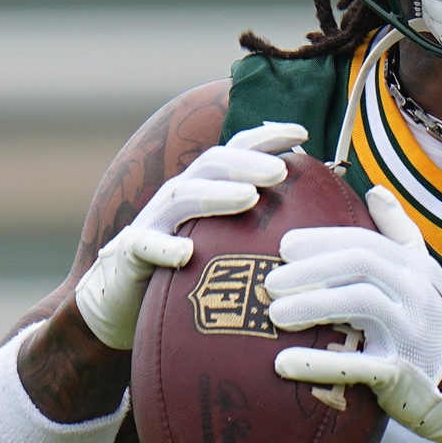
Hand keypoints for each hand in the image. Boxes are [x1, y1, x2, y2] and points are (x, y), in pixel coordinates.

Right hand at [74, 121, 305, 350]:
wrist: (120, 308)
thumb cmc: (185, 278)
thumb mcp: (225, 249)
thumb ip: (260, 235)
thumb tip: (320, 231)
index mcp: (202, 192)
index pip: (234, 152)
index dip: (265, 138)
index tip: (303, 134)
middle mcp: (176, 199)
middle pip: (210, 166)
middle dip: (246, 163)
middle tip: (281, 170)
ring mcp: (151, 224)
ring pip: (181, 197)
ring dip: (216, 194)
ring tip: (249, 197)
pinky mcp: (129, 256)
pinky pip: (144, 246)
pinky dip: (164, 247)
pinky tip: (187, 253)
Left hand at [265, 185, 441, 442]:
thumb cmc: (435, 329)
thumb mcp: (427, 276)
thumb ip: (401, 235)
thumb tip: (375, 191)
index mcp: (417, 268)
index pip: (364, 242)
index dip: (321, 241)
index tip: (285, 247)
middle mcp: (418, 292)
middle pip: (359, 264)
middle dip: (310, 269)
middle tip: (272, 282)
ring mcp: (413, 330)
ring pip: (359, 302)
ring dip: (312, 305)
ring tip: (275, 315)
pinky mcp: (402, 372)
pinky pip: (357, 364)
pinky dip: (317, 364)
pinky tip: (282, 364)